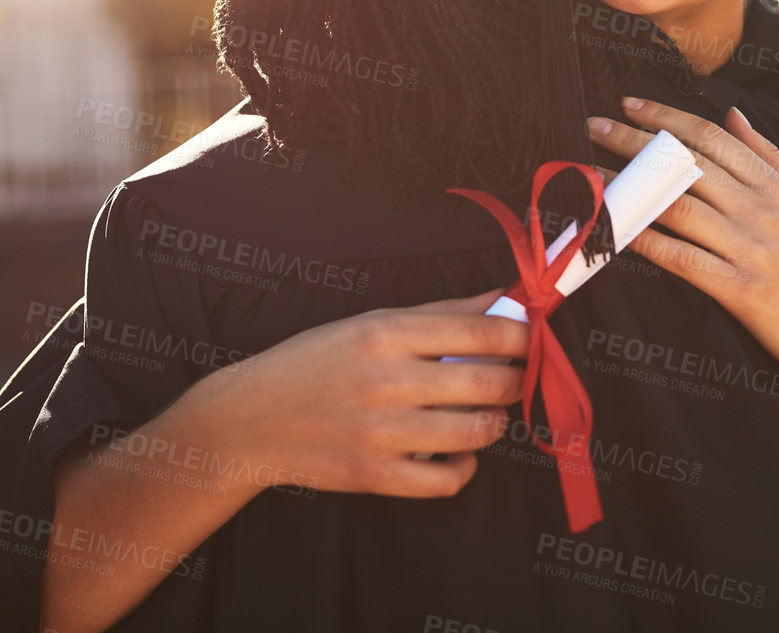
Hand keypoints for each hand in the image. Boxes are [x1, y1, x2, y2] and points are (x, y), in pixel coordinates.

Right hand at [202, 288, 529, 497]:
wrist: (250, 420)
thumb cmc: (317, 362)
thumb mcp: (373, 322)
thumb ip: (444, 313)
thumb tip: (507, 298)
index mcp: (386, 333)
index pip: (482, 332)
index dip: (521, 336)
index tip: (528, 339)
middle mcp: (387, 381)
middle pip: (490, 382)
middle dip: (515, 379)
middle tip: (510, 378)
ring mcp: (382, 433)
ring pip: (478, 431)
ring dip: (494, 422)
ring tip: (483, 413)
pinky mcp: (376, 477)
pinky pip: (450, 480)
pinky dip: (465, 467)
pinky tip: (456, 451)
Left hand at [586, 98, 778, 445]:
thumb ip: (770, 157)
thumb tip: (733, 114)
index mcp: (777, 188)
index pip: (713, 139)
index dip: (667, 117)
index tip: (630, 104)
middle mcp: (762, 212)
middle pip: (686, 164)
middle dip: (634, 141)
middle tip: (595, 124)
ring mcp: (751, 251)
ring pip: (677, 207)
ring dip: (630, 188)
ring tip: (591, 175)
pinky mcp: (741, 292)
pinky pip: (683, 259)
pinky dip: (647, 242)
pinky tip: (618, 230)